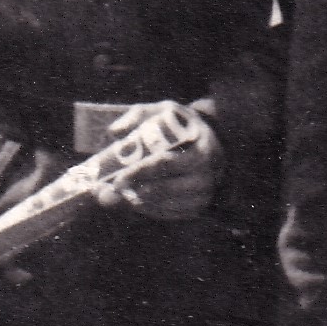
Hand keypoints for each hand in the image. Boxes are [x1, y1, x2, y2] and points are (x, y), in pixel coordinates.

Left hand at [92, 103, 223, 222]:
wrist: (212, 143)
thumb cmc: (184, 126)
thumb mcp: (166, 112)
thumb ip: (140, 116)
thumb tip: (114, 131)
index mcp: (200, 149)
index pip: (166, 163)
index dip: (141, 171)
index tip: (119, 176)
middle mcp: (207, 175)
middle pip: (167, 188)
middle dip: (137, 191)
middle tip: (115, 189)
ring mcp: (204, 194)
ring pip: (168, 204)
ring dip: (142, 203)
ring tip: (122, 195)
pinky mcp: (199, 207)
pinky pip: (172, 213)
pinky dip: (152, 210)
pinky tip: (137, 202)